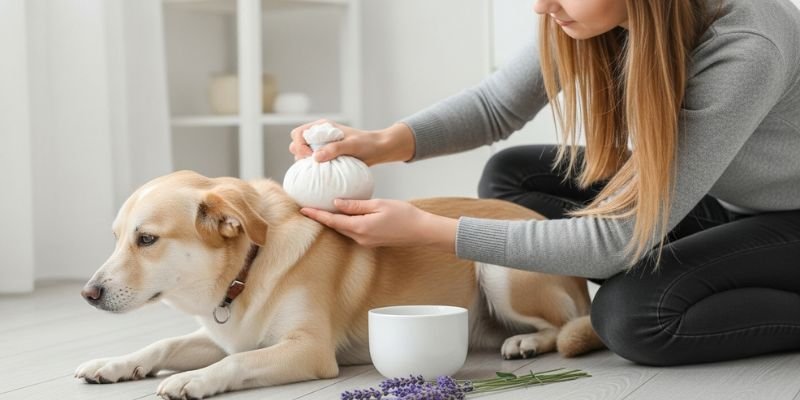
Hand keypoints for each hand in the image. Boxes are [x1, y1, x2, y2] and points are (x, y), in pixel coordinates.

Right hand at [288, 120, 414, 165]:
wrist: (378, 150)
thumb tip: (315, 157)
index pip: (298, 133)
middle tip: (311, 164)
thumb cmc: (367, 144)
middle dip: (299, 153)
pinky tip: (320, 177)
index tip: (309, 156)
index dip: (299, 145)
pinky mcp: (327, 157)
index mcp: (322, 127)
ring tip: (316, 171)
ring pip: (302, 154)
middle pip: (296, 143)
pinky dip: (313, 169)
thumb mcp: (352, 145)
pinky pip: (313, 163)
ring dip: (304, 162)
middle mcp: (319, 136)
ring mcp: (322, 147)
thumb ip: (334, 149)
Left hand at [300, 199, 456, 251]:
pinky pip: (353, 231)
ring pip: (343, 230)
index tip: (303, 209)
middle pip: (335, 227)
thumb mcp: (378, 204)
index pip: (332, 221)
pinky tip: (343, 214)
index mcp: (360, 227)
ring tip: (321, 209)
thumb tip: (336, 203)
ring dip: (332, 221)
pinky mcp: (371, 241)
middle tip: (308, 207)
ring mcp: (366, 241)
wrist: (421, 231)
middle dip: (321, 217)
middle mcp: (360, 238)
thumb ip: (356, 205)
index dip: (316, 214)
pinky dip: (344, 223)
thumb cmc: (404, 215)